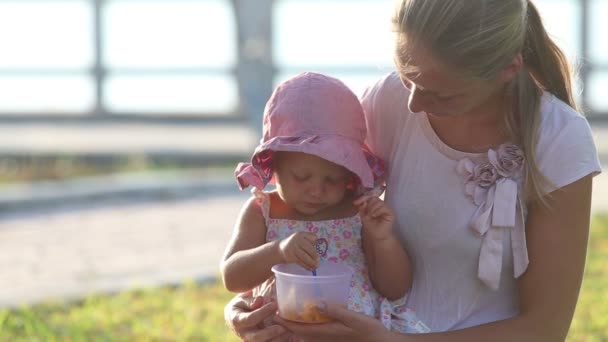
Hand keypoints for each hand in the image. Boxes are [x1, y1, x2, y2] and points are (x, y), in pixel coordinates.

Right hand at [225, 290, 291, 340]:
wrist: (236, 318)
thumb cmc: (241, 305)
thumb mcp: (241, 300)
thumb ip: (250, 300)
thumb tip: (260, 300)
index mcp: (237, 320)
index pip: (250, 319)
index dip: (262, 312)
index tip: (274, 305)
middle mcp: (243, 334)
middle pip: (256, 337)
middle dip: (270, 333)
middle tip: (283, 327)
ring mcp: (251, 340)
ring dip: (277, 339)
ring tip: (289, 332)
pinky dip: (279, 341)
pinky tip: (289, 336)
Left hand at [274, 302, 393, 341]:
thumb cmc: (368, 330)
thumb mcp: (353, 318)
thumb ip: (335, 311)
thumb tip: (316, 304)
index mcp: (324, 333)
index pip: (298, 329)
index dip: (284, 322)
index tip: (274, 312)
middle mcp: (323, 338)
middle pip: (298, 332)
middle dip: (287, 322)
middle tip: (277, 308)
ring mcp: (327, 339)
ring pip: (305, 333)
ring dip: (296, 324)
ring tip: (288, 311)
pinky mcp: (332, 337)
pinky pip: (314, 333)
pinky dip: (306, 325)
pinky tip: (308, 315)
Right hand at [278, 232, 318, 269]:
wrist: (282, 248)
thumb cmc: (296, 244)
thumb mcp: (302, 238)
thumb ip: (310, 242)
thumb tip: (317, 252)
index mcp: (301, 234)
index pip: (311, 237)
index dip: (314, 241)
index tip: (315, 245)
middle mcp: (296, 240)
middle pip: (308, 247)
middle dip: (314, 254)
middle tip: (318, 260)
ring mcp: (292, 248)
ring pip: (304, 256)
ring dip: (311, 262)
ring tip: (316, 266)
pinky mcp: (290, 257)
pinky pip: (300, 262)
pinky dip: (306, 266)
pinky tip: (310, 268)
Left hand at [354, 195, 395, 240]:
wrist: (377, 236)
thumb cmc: (371, 227)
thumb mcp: (363, 216)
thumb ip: (362, 208)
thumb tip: (364, 201)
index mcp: (373, 205)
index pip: (369, 197)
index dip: (362, 198)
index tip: (355, 203)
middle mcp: (380, 206)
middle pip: (374, 198)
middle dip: (368, 205)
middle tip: (366, 214)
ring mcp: (385, 208)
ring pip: (378, 202)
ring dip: (372, 208)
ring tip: (370, 215)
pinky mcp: (390, 212)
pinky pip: (384, 207)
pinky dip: (378, 210)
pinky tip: (374, 215)